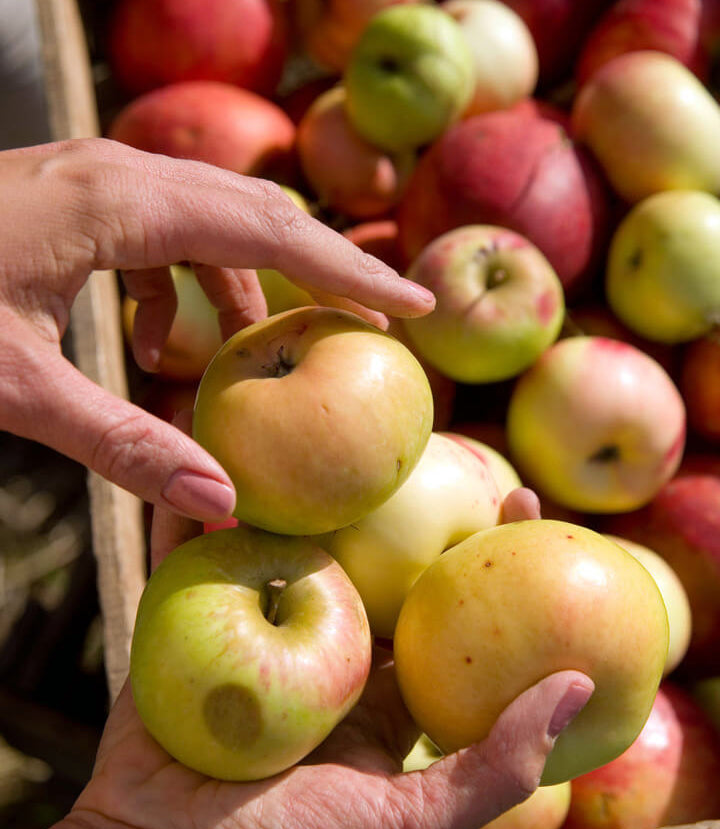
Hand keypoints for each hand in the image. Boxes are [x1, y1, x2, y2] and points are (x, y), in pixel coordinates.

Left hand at [0, 138, 433, 521]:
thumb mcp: (15, 385)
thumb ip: (121, 444)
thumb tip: (221, 502)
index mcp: (122, 205)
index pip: (274, 234)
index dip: (354, 274)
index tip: (418, 304)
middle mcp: (122, 173)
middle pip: (261, 214)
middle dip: (324, 272)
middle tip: (378, 323)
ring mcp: (97, 177)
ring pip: (214, 221)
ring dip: (246, 286)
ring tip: (255, 353)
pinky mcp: (77, 196)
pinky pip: (164, 233)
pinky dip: (183, 288)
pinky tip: (153, 343)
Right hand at [23, 480, 592, 828]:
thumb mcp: (405, 823)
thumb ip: (494, 765)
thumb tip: (583, 683)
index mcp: (380, 691)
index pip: (446, 608)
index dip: (487, 553)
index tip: (523, 494)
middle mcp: (326, 653)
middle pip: (373, 562)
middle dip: (401, 502)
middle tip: (434, 443)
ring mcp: (258, 633)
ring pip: (289, 547)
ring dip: (303, 494)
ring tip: (326, 435)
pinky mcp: (191, 626)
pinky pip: (193, 560)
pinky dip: (198, 515)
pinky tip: (217, 464)